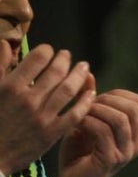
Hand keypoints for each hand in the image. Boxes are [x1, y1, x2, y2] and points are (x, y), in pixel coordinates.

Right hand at [0, 44, 95, 176]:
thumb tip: (6, 44)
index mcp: (10, 86)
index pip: (37, 59)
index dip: (47, 51)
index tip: (50, 50)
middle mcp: (28, 99)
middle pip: (56, 72)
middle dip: (65, 60)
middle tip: (69, 56)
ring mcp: (42, 116)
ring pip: (68, 90)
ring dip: (79, 76)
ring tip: (84, 68)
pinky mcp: (52, 132)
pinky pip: (75, 114)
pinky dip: (85, 102)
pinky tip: (91, 93)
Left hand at [57, 89, 137, 176]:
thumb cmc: (78, 154)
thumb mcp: (85, 122)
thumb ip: (89, 101)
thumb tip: (88, 73)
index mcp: (134, 134)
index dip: (116, 94)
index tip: (95, 101)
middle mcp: (135, 144)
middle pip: (133, 108)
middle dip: (107, 101)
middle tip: (87, 107)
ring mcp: (125, 153)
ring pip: (120, 119)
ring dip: (96, 111)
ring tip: (81, 115)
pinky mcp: (110, 161)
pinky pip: (103, 132)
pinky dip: (87, 123)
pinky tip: (76, 126)